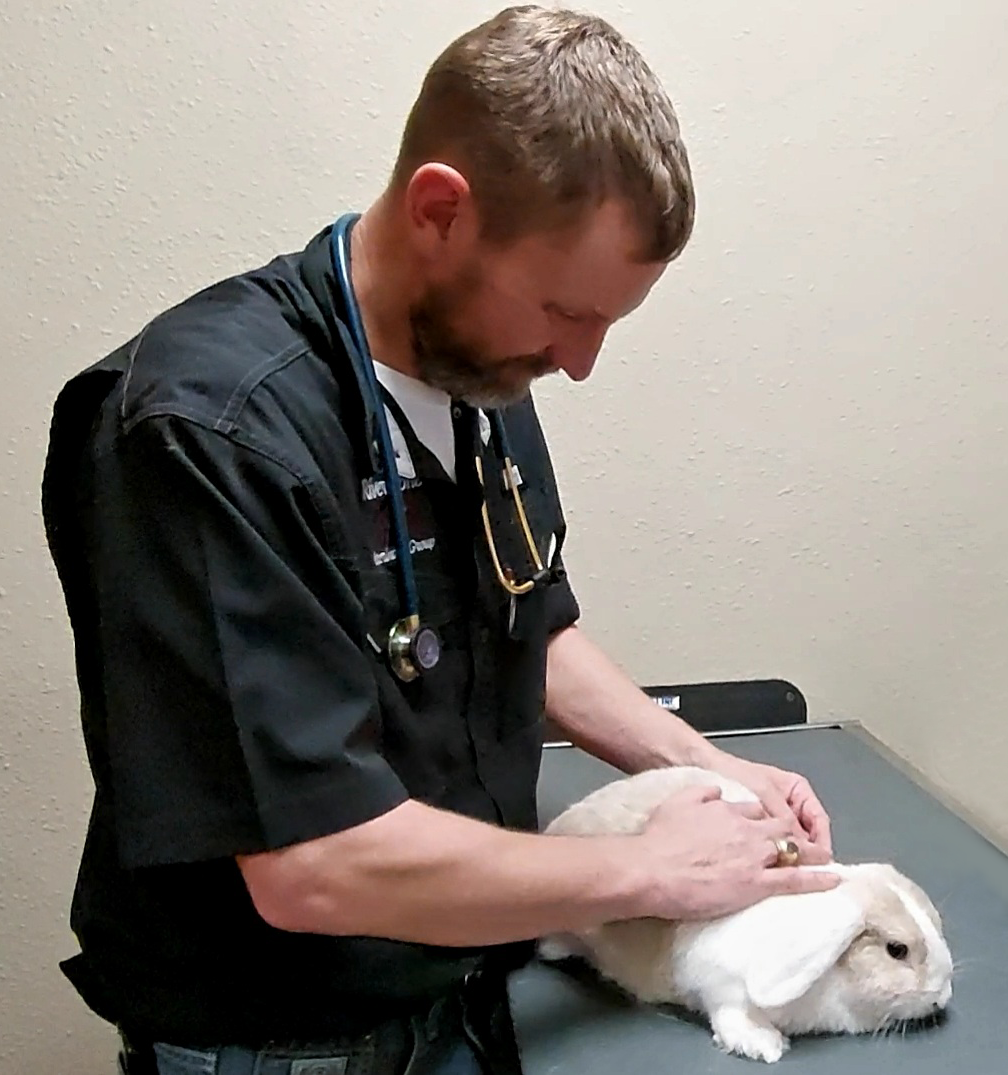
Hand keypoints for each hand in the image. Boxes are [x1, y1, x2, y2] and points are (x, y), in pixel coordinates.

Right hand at [635, 784, 840, 920]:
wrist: (651, 867)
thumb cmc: (659, 838)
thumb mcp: (678, 801)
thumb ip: (702, 794)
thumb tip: (717, 792)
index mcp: (728, 809)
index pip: (754, 809)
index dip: (763, 817)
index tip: (765, 825)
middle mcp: (746, 829)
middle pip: (780, 827)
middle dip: (796, 833)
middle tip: (806, 843)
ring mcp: (753, 857)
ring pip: (792, 851)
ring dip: (812, 853)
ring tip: (827, 858)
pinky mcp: (755, 884)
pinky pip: (793, 880)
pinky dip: (816, 879)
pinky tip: (832, 879)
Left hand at [704, 751, 833, 856]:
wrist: (703, 767)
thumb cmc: (733, 772)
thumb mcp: (763, 790)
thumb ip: (784, 815)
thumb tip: (800, 842)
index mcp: (797, 789)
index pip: (819, 820)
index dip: (821, 841)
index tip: (820, 860)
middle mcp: (788, 803)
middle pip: (807, 833)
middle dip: (805, 851)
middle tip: (803, 870)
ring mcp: (773, 815)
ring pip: (789, 840)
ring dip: (787, 852)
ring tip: (782, 868)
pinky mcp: (757, 825)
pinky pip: (771, 841)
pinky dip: (770, 851)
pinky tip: (763, 862)